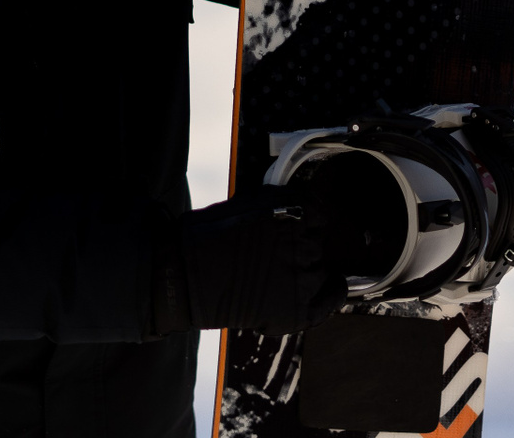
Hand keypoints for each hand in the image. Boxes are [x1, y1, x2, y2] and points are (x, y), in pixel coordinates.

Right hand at [154, 185, 345, 335]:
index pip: (321, 216)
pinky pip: (328, 302)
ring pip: (321, 272)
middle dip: (303, 248)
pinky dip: (328, 298)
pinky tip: (317, 294)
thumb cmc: (211, 238)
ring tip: (281, 277)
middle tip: (278, 257)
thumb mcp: (253, 204)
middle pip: (320, 245)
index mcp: (296, 210)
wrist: (185, 277)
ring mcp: (304, 276)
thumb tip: (307, 213)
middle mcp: (304, 241)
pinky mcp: (299, 308)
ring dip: (308, 273)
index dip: (310, 225)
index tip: (306, 232)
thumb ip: (284, 206)